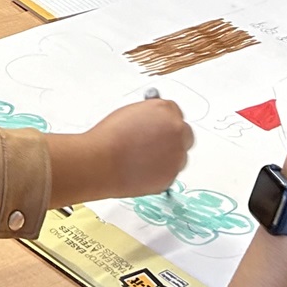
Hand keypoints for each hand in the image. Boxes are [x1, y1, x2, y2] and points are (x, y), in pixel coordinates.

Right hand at [45, 99, 193, 204]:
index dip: (165, 121)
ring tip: (143, 159)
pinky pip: (170, 173)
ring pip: (180, 156)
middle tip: (156, 144)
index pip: (175, 112)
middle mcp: (176, 130)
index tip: (160, 127)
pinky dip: (160, 173)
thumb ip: (149, 116)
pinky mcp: (171, 176)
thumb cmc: (109, 137)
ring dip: (168, 157)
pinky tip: (142, 170)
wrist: (101, 161)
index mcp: (165, 110)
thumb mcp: (130, 113)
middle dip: (173, 138)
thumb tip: (154, 122)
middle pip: (184, 134)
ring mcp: (176, 154)